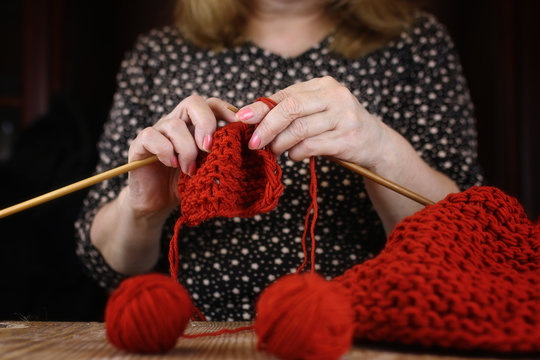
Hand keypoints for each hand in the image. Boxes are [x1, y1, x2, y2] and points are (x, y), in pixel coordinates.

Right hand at [125, 95, 236, 217]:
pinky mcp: (139, 145)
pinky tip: (172, 164)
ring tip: (190, 169)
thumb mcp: (209, 168)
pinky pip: (151, 136)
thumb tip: (248, 147)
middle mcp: (176, 123)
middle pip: (193, 102)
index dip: (225, 109)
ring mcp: (157, 132)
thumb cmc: (186, 184)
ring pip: (174, 124)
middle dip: (206, 123)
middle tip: (209, 148)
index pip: (211, 104)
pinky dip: (165, 150)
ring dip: (187, 148)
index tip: (238, 125)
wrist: (156, 204)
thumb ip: (223, 156)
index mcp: (194, 125)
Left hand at [235, 76, 392, 169]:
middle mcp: (335, 96)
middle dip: (267, 127)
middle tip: (254, 142)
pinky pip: (311, 146)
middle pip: (291, 108)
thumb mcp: (317, 110)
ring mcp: (344, 117)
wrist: (375, 143)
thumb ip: (291, 110)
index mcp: (323, 85)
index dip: (261, 107)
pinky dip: (296, 153)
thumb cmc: (337, 126)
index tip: (242, 119)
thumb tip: (252, 118)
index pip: (286, 94)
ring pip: (299, 130)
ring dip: (280, 144)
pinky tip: (294, 156)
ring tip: (275, 151)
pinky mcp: (348, 139)